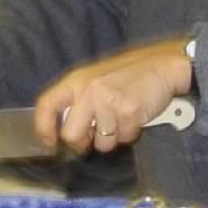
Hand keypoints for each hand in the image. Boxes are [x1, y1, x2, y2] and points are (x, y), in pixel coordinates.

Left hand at [34, 38, 191, 154]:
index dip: (43, 128)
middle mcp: (89, 90)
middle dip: (84, 142)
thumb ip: (80, 100)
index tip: (50, 143)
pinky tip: (137, 114)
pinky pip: (124, 138)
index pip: (46, 105)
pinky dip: (131, 132)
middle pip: (71, 135)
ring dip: (113, 137)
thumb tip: (65, 132)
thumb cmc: (131, 73)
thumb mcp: (97, 78)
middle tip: (98, 133)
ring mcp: (109, 101)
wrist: (164, 65)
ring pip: (101, 142)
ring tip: (123, 116)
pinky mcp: (129, 111)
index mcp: (77, 79)